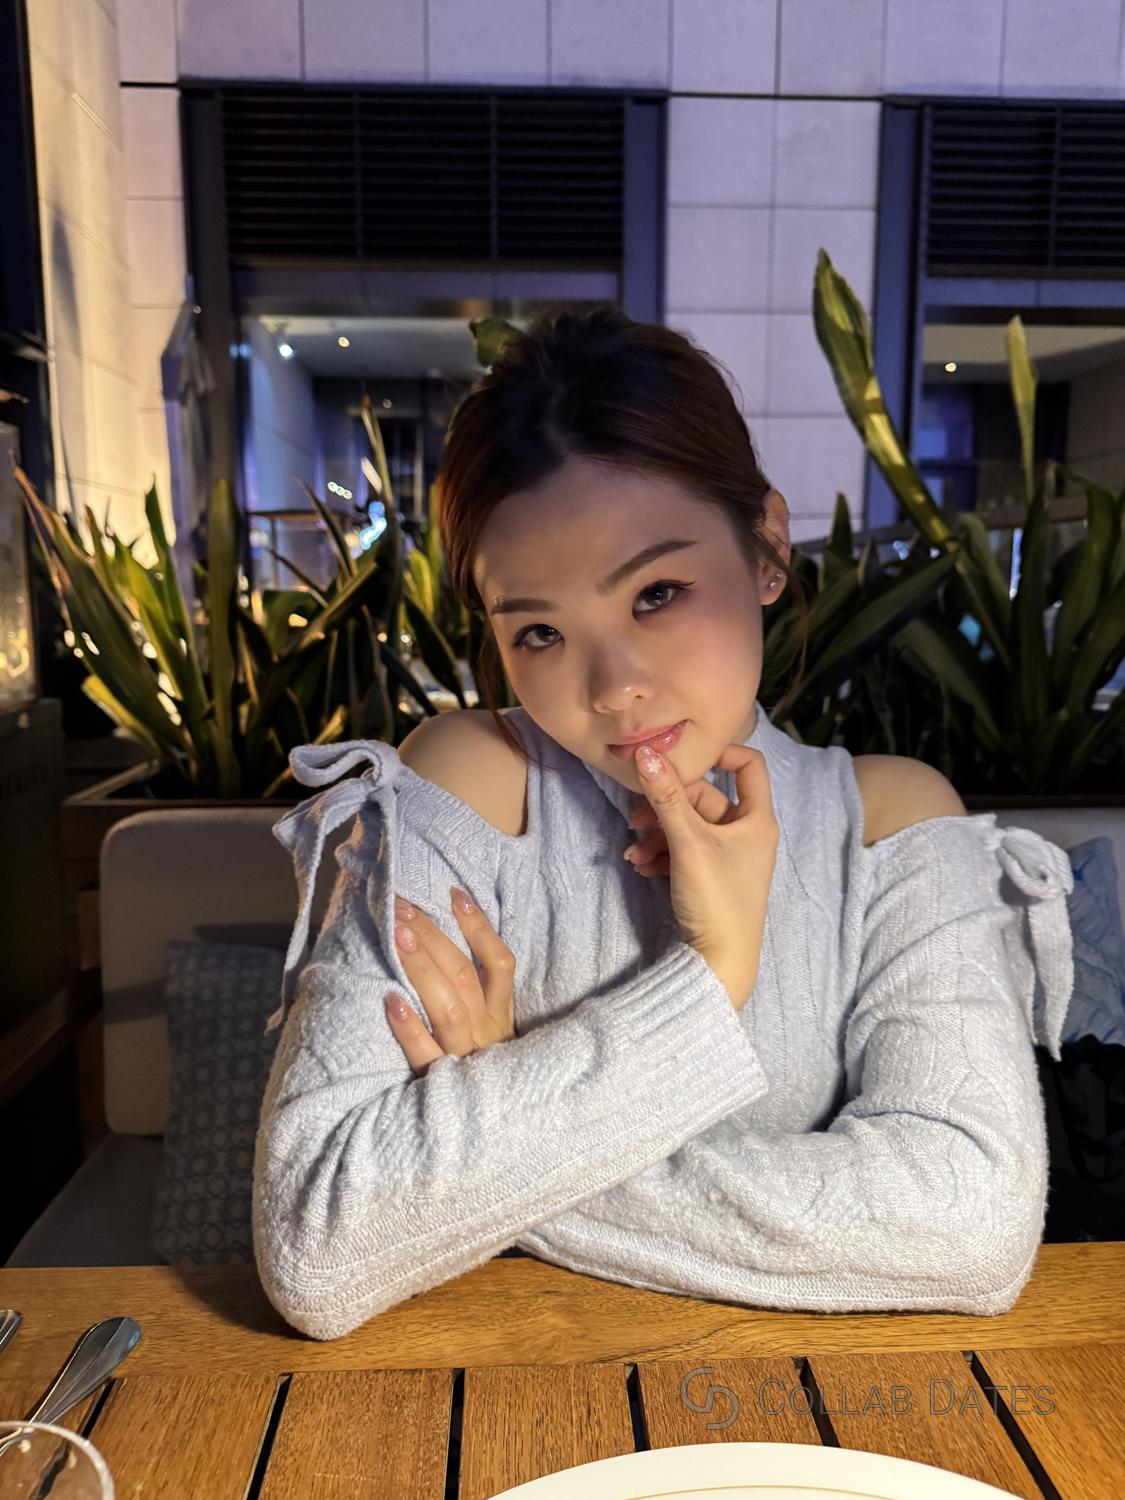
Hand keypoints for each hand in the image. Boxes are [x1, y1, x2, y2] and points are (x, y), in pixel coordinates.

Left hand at [385, 887, 517, 1076]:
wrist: (491, 1137)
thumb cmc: (485, 1073)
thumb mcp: (492, 1033)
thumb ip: (477, 996)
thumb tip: (442, 944)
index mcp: (501, 1017)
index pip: (498, 964)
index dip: (478, 927)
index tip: (453, 893)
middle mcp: (487, 1034)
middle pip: (464, 977)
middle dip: (434, 936)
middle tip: (403, 906)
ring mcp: (466, 1060)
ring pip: (449, 1006)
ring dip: (422, 968)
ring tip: (398, 936)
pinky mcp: (441, 1086)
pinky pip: (426, 1055)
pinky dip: (410, 1028)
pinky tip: (390, 1001)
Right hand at [626, 742, 777, 1011]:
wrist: (719, 963)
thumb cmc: (717, 898)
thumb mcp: (688, 843)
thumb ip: (666, 796)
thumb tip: (645, 751)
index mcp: (756, 818)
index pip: (748, 765)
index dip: (719, 753)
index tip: (682, 757)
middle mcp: (746, 832)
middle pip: (703, 798)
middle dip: (665, 807)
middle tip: (636, 820)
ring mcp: (728, 856)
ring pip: (687, 826)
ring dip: (657, 834)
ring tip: (634, 853)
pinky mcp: (711, 877)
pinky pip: (684, 851)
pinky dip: (662, 854)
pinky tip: (642, 867)